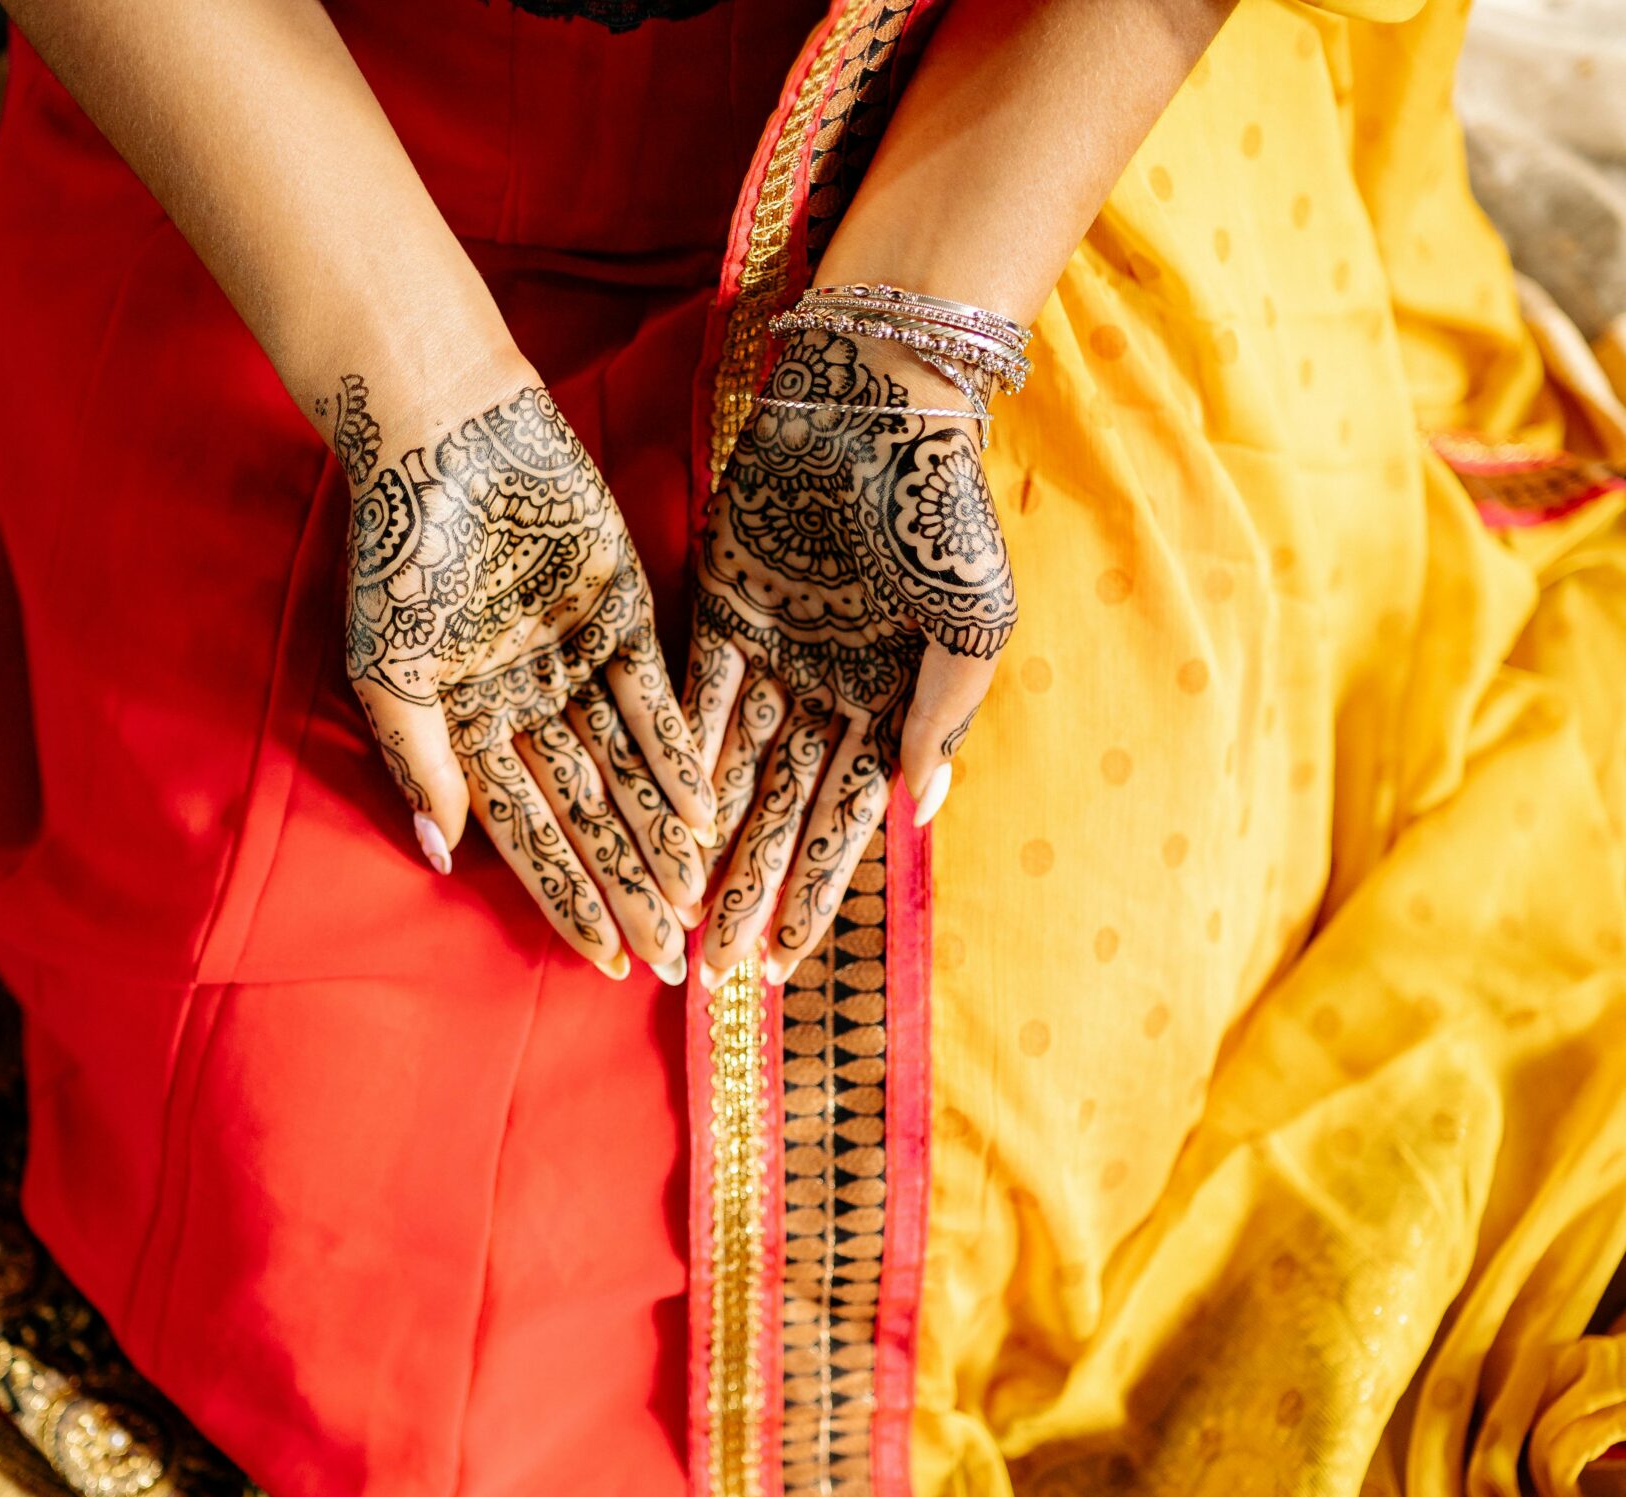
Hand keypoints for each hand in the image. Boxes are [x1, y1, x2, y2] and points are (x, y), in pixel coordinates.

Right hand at [324, 373, 716, 983]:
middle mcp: (530, 705)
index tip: (607, 961)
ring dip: (661, 834)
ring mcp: (578, 660)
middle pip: (589, 816)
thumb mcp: (387, 668)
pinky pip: (657, 698)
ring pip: (629, 768)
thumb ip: (418, 759)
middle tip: (674, 958)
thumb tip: (445, 853)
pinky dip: (680, 753)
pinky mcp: (623, 611)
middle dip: (629, 887)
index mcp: (469, 728)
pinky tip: (707, 812)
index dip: (569, 899)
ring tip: (698, 899)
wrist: (442, 432)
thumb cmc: (397, 550)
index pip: (529, 835)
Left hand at [686, 329, 1017, 983]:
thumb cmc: (945, 510)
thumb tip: (915, 809)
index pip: (846, 819)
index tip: (785, 962)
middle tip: (713, 966)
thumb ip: (942, 715)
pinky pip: (693, 697)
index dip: (815, 890)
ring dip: (705, 841)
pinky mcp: (719, 607)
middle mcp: (826, 689)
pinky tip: (653, 819)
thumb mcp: (972, 623)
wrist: (885, 402)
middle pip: (779, 809)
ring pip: (730, 768)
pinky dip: (677, 757)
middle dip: (749, 888)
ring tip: (677, 912)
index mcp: (891, 700)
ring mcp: (771, 652)